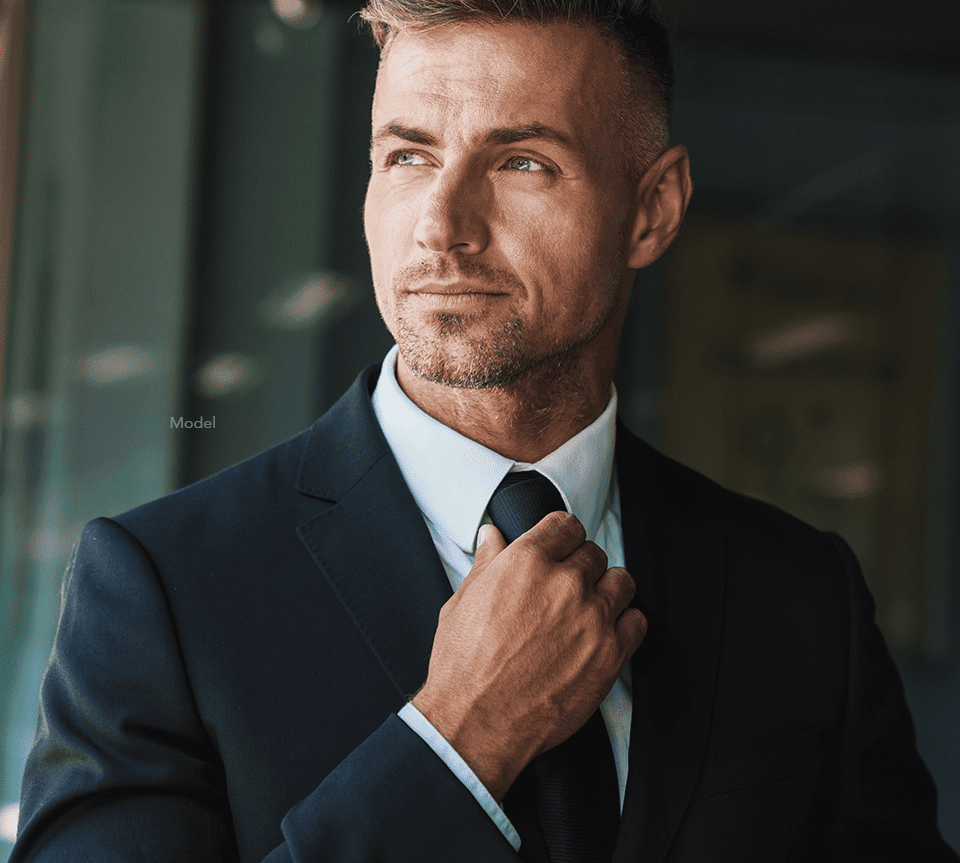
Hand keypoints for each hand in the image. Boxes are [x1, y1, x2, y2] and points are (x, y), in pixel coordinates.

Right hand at [412, 512, 646, 801]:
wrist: (477, 723)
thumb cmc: (463, 665)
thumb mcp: (463, 602)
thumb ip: (487, 563)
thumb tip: (492, 536)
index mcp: (527, 561)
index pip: (565, 525)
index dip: (561, 538)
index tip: (560, 550)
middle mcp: (565, 582)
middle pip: (593, 553)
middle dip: (579, 567)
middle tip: (565, 591)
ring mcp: (592, 617)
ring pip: (621, 581)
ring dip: (606, 591)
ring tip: (588, 610)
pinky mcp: (611, 653)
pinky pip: (636, 621)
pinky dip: (624, 625)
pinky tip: (603, 635)